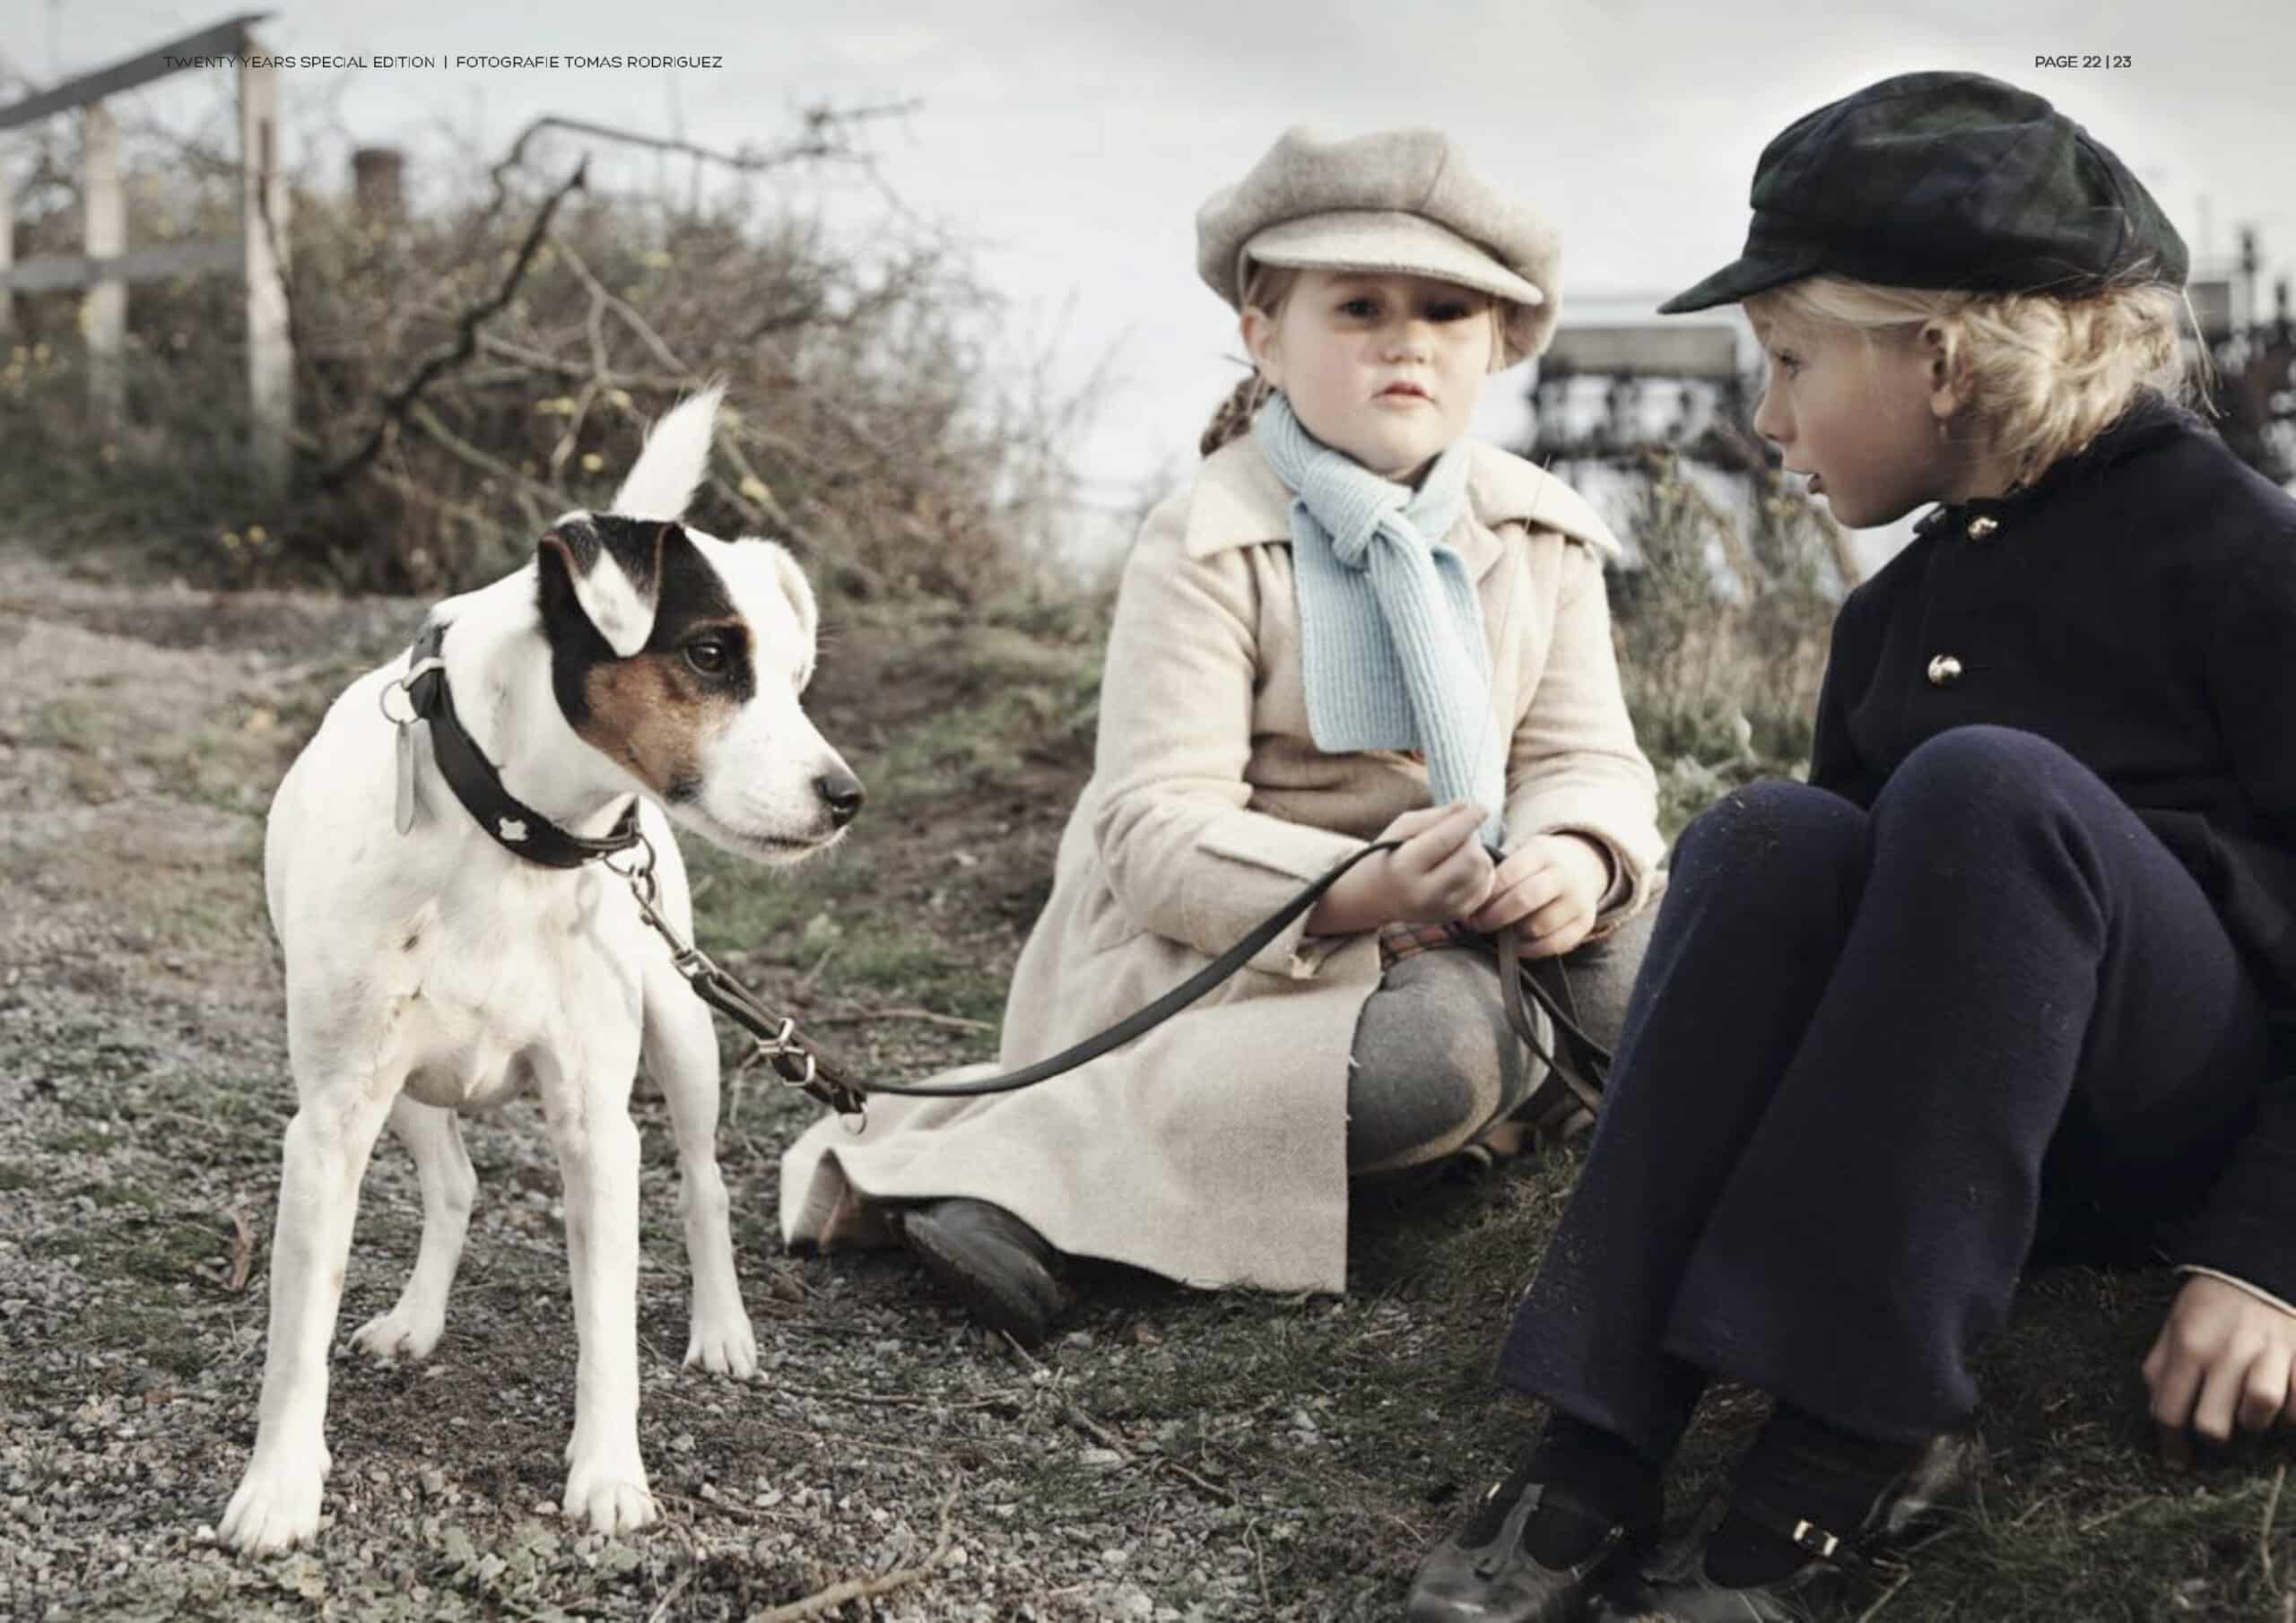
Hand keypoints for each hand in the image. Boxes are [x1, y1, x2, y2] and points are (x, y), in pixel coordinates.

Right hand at [1305, 801, 1494, 935]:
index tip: (1482, 807)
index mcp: (1404, 867)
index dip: (1468, 820)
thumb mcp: (1401, 828)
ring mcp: (1441, 909)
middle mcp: (1423, 893)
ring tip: (1459, 849)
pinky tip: (1463, 866)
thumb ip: (1434, 817)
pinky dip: (1481, 871)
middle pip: (1471, 858)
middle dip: (1472, 838)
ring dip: (1478, 853)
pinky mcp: (1455, 915)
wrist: (1375, 897)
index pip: (1445, 839)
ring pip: (1482, 872)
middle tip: (1461, 832)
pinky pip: (1485, 887)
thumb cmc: (1389, 854)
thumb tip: (1467, 807)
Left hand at [1469, 833, 1610, 958]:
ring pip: (1537, 926)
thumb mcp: (1520, 853)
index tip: (1470, 907)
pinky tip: (1515, 944)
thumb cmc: (1536, 864)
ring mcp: (1578, 900)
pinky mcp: (1585, 924)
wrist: (1582, 865)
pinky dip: (1530, 949)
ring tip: (1497, 932)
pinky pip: (1553, 945)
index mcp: (1542, 853)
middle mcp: (1564, 876)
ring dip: (1511, 934)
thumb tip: (1463, 893)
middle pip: (1523, 901)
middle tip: (1477, 924)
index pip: (1508, 875)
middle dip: (1494, 917)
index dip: (1486, 896)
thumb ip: (1497, 869)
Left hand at [2142, 1274, 2295, 1467]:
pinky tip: (2286, 1407)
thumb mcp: (2172, 1327)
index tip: (2177, 1462)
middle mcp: (2227, 1352)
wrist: (2257, 1266)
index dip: (2171, 1445)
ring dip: (2256, 1422)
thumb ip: (2160, 1370)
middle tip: (2217, 1429)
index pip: (2169, 1412)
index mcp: (2188, 1346)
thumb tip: (2159, 1418)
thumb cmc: (2210, 1305)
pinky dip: (2294, 1413)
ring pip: (2260, 1409)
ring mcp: (2270, 1353)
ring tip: (2250, 1412)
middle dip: (2213, 1437)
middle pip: (2213, 1425)